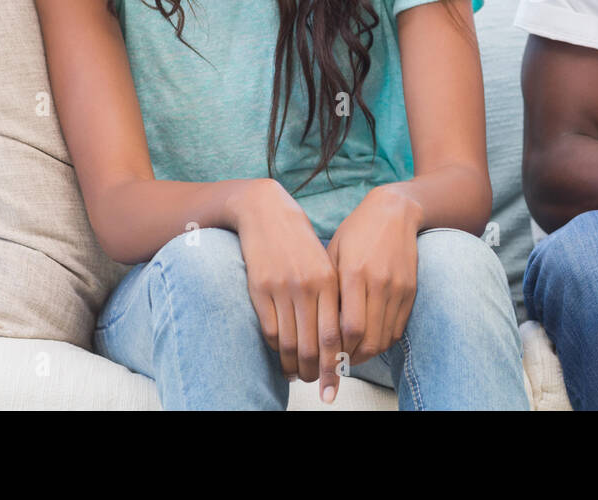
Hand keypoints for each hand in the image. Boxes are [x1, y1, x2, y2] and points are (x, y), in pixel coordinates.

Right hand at [229, 178, 341, 402]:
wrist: (266, 212)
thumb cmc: (300, 243)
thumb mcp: (324, 264)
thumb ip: (332, 297)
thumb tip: (338, 340)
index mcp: (330, 280)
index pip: (336, 335)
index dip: (337, 364)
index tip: (336, 382)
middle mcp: (308, 286)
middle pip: (315, 345)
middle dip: (317, 372)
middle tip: (319, 385)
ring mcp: (282, 288)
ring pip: (291, 343)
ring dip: (295, 366)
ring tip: (299, 375)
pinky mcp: (259, 289)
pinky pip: (270, 331)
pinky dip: (277, 349)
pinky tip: (281, 355)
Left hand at [326, 185, 422, 366]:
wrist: (394, 211)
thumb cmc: (355, 232)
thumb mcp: (333, 253)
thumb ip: (327, 289)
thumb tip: (316, 328)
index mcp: (354, 273)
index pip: (349, 327)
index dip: (338, 350)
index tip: (325, 359)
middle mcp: (379, 282)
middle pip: (368, 338)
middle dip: (351, 359)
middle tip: (337, 365)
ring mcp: (398, 287)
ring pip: (385, 337)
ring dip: (367, 354)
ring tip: (351, 357)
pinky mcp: (411, 290)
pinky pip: (398, 328)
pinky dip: (383, 341)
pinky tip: (369, 341)